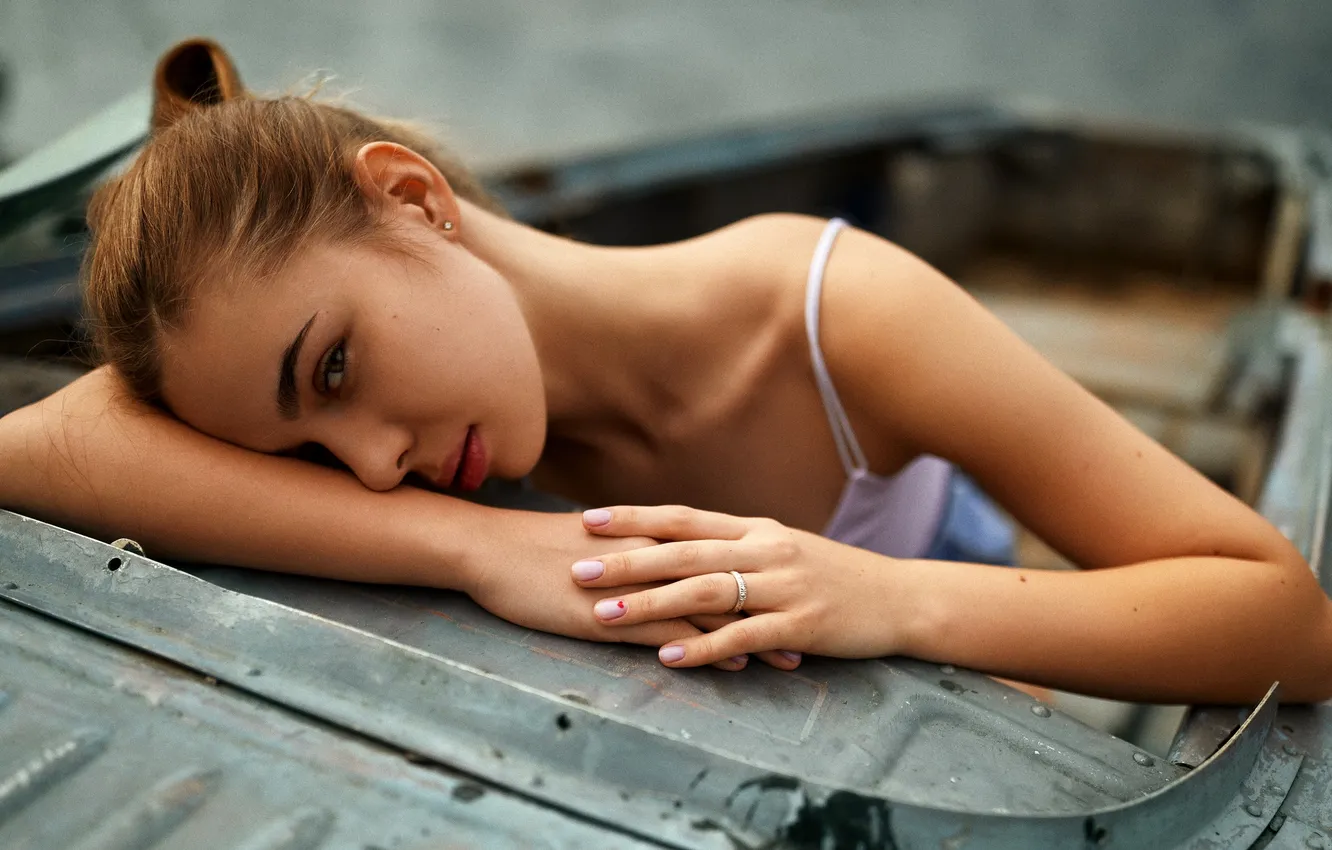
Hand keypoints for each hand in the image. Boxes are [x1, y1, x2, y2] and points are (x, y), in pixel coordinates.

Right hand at [464, 510, 798, 670]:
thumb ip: (631, 547)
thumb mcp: (593, 541)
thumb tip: (657, 555)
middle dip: (772, 605)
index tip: (793, 590)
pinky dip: (708, 648)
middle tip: (813, 624)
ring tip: (791, 657)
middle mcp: (653, 556)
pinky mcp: (614, 617)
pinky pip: (672, 633)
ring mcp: (636, 586)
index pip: (718, 552)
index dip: (758, 572)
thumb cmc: (534, 547)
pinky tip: (736, 665)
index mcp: (650, 535)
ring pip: (709, 609)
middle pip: (728, 579)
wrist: (490, 550)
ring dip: (753, 635)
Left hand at [572, 505, 908, 666]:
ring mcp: (783, 587)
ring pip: (707, 592)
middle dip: (628, 561)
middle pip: (685, 551)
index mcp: (754, 530)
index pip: (684, 517)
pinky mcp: (800, 626)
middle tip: (578, 568)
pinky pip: (743, 637)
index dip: (635, 518)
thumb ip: (733, 547)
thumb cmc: (833, 576)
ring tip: (606, 614)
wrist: (899, 597)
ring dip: (653, 604)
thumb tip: (677, 547)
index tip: (589, 520)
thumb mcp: (782, 549)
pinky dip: (704, 648)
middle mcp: (764, 551)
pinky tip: (668, 658)